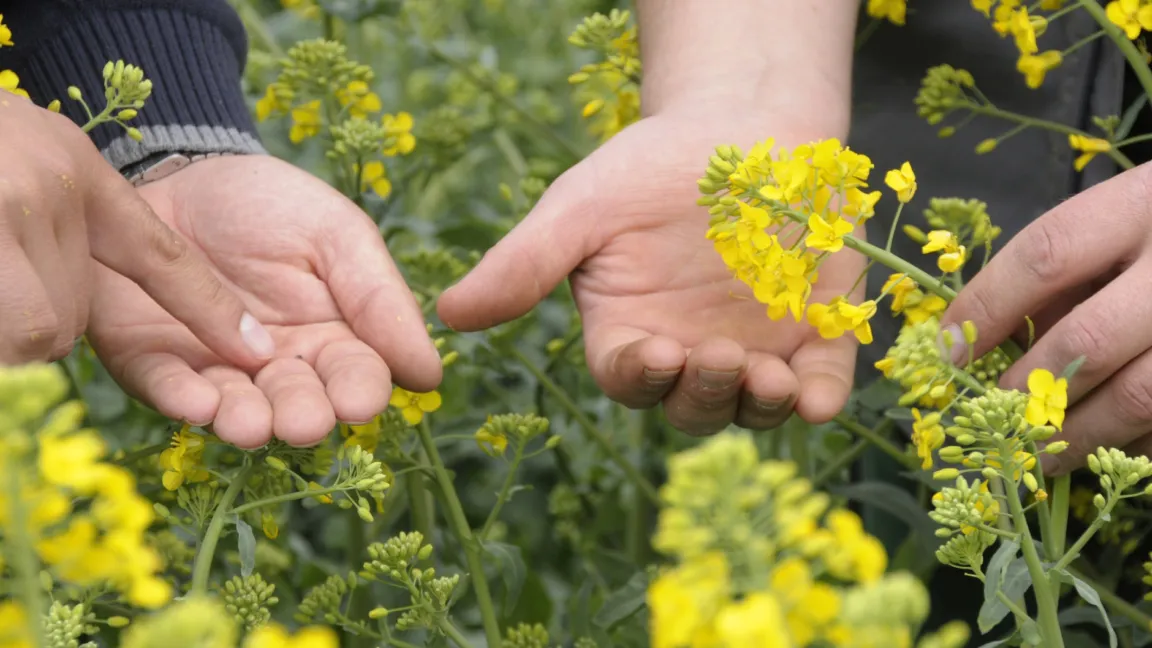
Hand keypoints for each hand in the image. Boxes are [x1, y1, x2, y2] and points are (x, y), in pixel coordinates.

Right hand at [0, 90, 266, 365]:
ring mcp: (7, 207)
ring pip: (31, 332)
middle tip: (1, 279)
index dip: (209, 308)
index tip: (256, 349)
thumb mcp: (25, 160)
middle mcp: (47, 190)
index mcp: (74, 173)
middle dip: (27, 327)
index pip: (161, 255)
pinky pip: (7, 329)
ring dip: (4, 333)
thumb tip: (60, 328)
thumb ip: (56, 224)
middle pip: (66, 322)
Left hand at [87, 155, 441, 447]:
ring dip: (245, 421)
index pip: (357, 377)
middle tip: (304, 421)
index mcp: (334, 339)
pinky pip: (165, 387)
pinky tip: (198, 404)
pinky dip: (180, 399)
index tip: (361, 400)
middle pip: (299, 403)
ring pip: (237, 408)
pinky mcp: (152, 360)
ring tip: (251, 424)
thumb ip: (380, 299)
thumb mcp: (338, 234)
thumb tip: (429, 375)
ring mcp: (214, 369)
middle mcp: (278, 368)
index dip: (360, 392)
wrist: (178, 170)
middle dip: (302, 414)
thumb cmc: (271, 203)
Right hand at [437, 108, 863, 434]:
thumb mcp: (582, 207)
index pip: (628, 377)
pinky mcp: (816, 334)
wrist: (742, 125)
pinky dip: (821, 396)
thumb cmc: (649, 166)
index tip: (655, 353)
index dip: (640, 376)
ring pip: (754, 408)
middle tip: (716, 359)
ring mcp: (756, 350)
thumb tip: (447, 312)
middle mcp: (690, 354)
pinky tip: (817, 395)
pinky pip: (821, 382)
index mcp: (630, 333)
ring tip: (768, 379)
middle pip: (691, 407)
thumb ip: (525, 263)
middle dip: (704, 394)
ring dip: (760, 406)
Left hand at [941, 162, 1151, 471]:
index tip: (948, 354)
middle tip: (999, 418)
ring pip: (1142, 396)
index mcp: (1145, 202)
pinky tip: (1118, 449)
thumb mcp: (1121, 226)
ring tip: (1046, 455)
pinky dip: (1141, 446)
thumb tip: (981, 347)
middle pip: (1090, 339)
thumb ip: (1062, 277)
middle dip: (1031, 390)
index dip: (986, 309)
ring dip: (1081, 435)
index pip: (1045, 255)